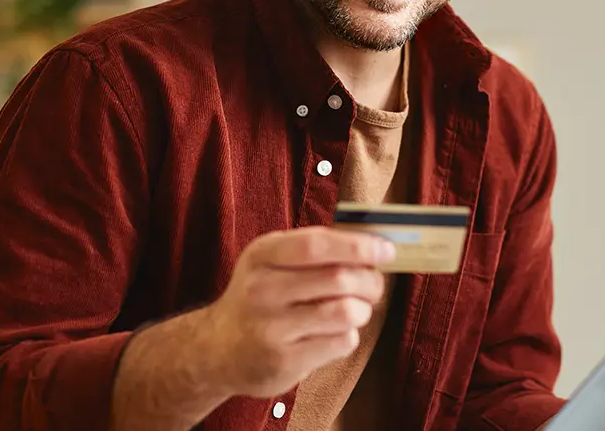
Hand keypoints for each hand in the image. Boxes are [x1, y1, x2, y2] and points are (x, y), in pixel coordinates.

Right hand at [197, 226, 394, 397]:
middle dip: (370, 281)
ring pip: (345, 311)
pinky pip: (341, 342)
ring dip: (362, 310)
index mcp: (262, 255)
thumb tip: (376, 244)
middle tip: (374, 287)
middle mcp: (261, 289)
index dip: (359, 245)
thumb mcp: (273, 262)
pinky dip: (349, 335)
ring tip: (355, 311)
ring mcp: (270, 328)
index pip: (317, 245)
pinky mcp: (283, 361)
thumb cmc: (261, 298)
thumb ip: (317, 250)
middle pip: (339, 278)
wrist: (216, 350)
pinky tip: (334, 334)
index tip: (387, 250)